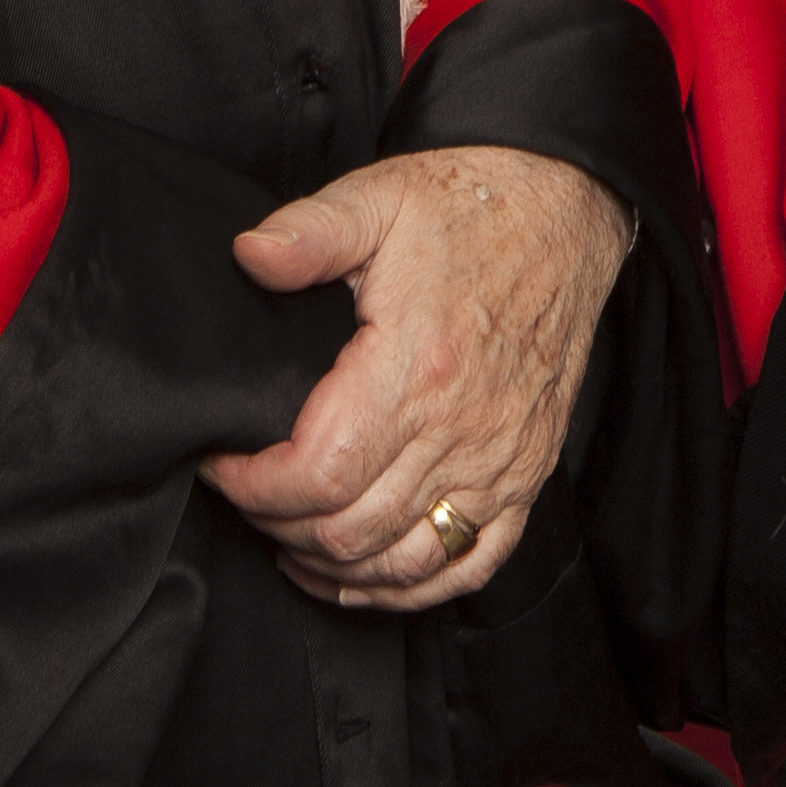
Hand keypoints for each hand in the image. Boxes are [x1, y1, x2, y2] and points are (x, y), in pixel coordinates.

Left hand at [200, 145, 631, 610]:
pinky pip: (470, 565)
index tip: (222, 464)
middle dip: (278, 526)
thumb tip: (248, 256)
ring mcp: (501, 459)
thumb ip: (308, 231)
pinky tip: (363, 574)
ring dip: (334, 567)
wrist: (563, 208)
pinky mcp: (527, 472)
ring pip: (403, 561)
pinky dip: (409, 587)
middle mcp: (463, 427)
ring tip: (289, 538)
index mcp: (417, 367)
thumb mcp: (378, 199)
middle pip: (350, 531)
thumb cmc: (470, 208)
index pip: (319, 474)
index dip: (254, 488)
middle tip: (248, 493)